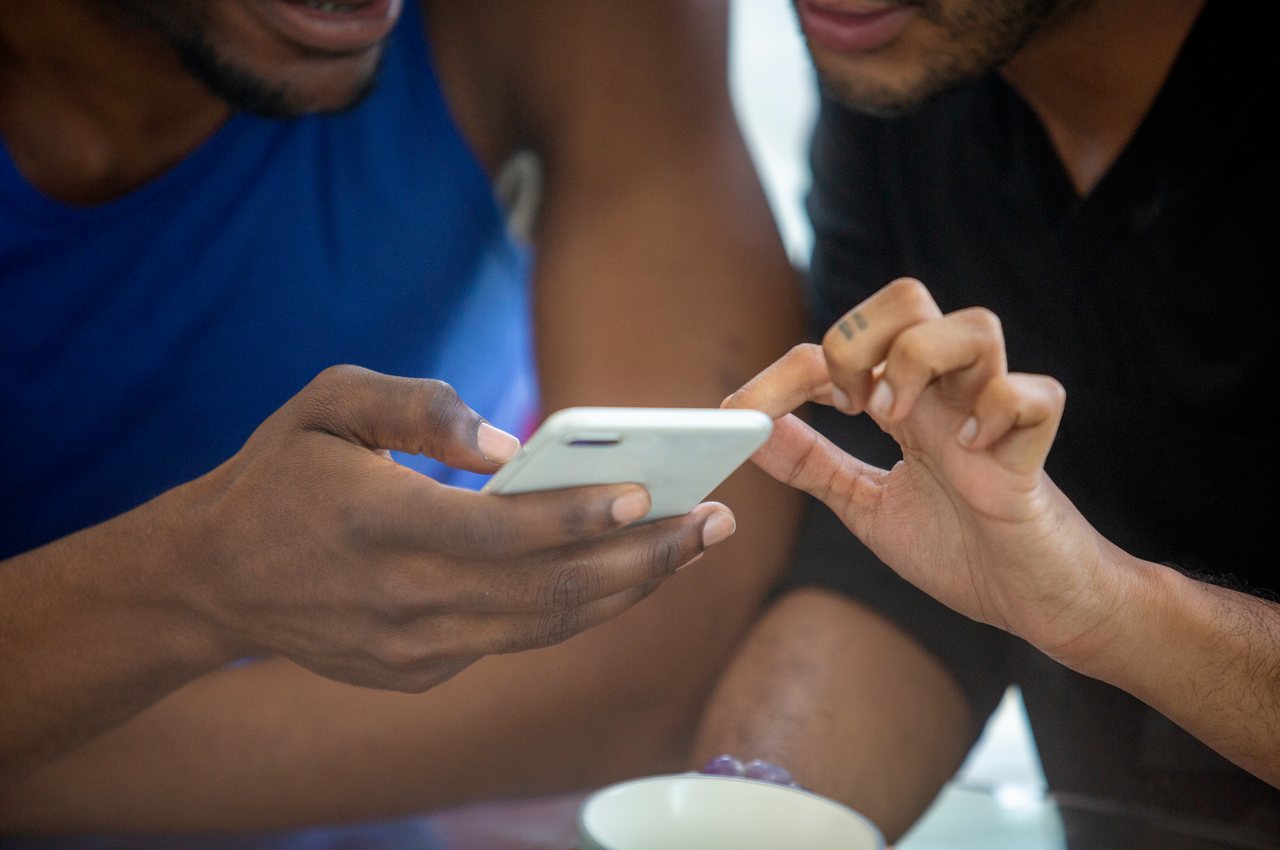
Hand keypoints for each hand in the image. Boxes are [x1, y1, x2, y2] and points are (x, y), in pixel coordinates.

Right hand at [173, 365, 734, 691]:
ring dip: (627, 589)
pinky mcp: (417, 673)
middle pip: (547, 592)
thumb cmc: (280, 472)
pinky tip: (623, 572)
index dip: (578, 518)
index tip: (650, 496)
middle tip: (716, 524)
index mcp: (378, 525)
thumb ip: (424, 408)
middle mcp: (401, 601)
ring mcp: (411, 650)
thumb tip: (513, 445)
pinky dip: (576, 608)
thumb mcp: (330, 402)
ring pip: (544, 627)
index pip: (500, 534)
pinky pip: (515, 639)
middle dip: (644, 560)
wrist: (212, 578)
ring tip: (690, 550)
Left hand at [724, 279, 1120, 662]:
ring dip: (918, 360)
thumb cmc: (959, 549)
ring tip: (894, 418)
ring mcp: (994, 417)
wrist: (1032, 603)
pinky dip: (1001, 408)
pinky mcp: (1035, 453)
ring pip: (975, 325)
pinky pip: (1038, 394)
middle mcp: (947, 396)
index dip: (784, 371)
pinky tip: (971, 448)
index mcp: (905, 404)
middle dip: (857, 338)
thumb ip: (813, 465)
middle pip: (908, 299)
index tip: (742, 414)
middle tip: (848, 405)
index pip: (841, 348)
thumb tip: (754, 431)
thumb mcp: (865, 505)